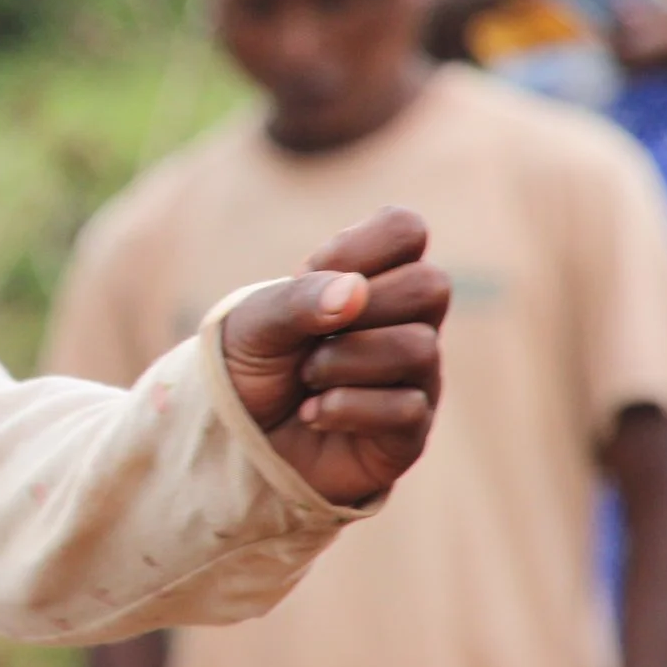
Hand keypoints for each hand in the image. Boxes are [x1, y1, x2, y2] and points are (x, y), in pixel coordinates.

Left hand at [219, 207, 448, 505]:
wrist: (236, 438)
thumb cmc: (253, 365)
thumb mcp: (255, 322)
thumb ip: (297, 297)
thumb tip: (354, 292)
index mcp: (373, 278)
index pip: (405, 229)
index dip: (358, 246)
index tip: (309, 275)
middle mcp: (407, 322)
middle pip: (430, 285)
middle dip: (359, 309)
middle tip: (312, 335)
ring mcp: (415, 378)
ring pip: (418, 347)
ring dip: (344, 361)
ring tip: (307, 379)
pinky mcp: (409, 432)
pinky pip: (407, 408)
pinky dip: (345, 408)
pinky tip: (314, 414)